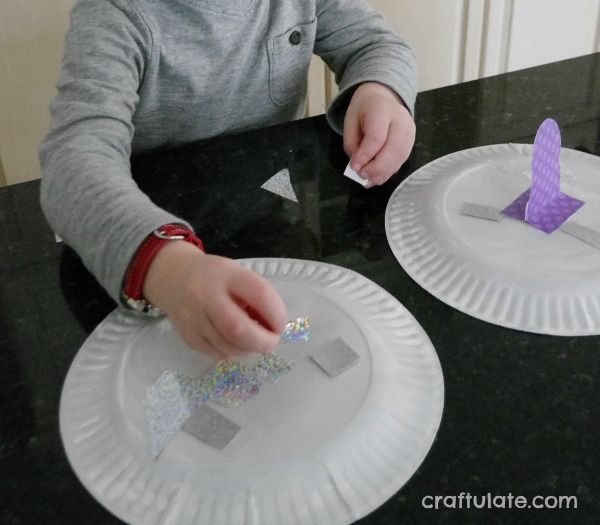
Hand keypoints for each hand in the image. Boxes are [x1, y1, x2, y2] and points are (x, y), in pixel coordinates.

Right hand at [143, 241, 287, 358]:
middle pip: (237, 329)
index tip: (281, 324)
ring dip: (249, 349)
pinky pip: (217, 354)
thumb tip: (274, 327)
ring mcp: (193, 319)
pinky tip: (236, 343)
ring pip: (228, 347)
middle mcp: (205, 296)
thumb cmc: (215, 277)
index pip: (259, 294)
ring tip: (254, 341)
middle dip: (262, 341)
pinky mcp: (188, 337)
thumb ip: (256, 296)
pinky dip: (233, 352)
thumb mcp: (237, 275)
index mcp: (225, 275)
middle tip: (272, 341)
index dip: (276, 313)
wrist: (173, 278)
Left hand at [343, 82, 415, 186]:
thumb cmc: (364, 110)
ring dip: (384, 172)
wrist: (382, 97)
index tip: (354, 167)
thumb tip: (358, 166)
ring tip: (369, 180)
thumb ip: (352, 144)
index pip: (377, 137)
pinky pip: (402, 159)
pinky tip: (378, 177)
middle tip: (362, 175)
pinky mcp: (412, 140)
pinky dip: (389, 171)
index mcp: (381, 109)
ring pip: (400, 156)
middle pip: (394, 148)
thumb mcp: (350, 122)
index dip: (365, 155)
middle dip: (377, 167)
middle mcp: (400, 118)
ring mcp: (409, 130)